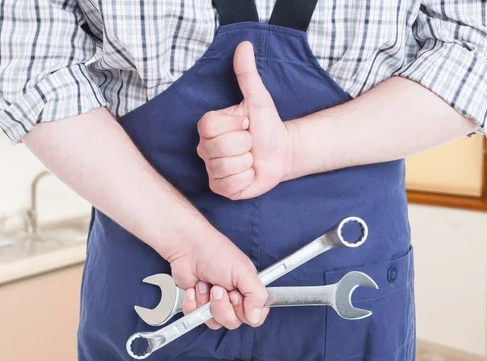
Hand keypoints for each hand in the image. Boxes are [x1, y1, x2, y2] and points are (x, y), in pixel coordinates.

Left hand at [168, 228, 269, 329]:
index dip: (246, 312)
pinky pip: (196, 318)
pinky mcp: (198, 305)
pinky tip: (194, 288)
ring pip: (215, 322)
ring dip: (207, 302)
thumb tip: (255, 318)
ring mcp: (215, 304)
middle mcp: (233, 299)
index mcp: (248, 290)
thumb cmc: (216, 253)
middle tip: (217, 288)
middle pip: (233, 322)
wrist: (188, 249)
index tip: (237, 296)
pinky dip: (193, 303)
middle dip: (222, 305)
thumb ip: (256, 294)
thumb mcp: (243, 271)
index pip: (256, 317)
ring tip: (205, 284)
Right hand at [196, 41, 294, 199]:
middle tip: (250, 143)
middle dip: (245, 145)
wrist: (281, 151)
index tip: (246, 124)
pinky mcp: (220, 189)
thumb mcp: (259, 99)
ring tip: (251, 158)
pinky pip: (231, 184)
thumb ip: (247, 74)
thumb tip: (244, 46)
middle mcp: (204, 149)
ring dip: (247, 163)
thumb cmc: (267, 126)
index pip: (211, 127)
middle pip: (220, 148)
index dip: (235, 126)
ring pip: (227, 167)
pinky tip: (250, 172)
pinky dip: (247, 179)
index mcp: (208, 127)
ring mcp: (211, 170)